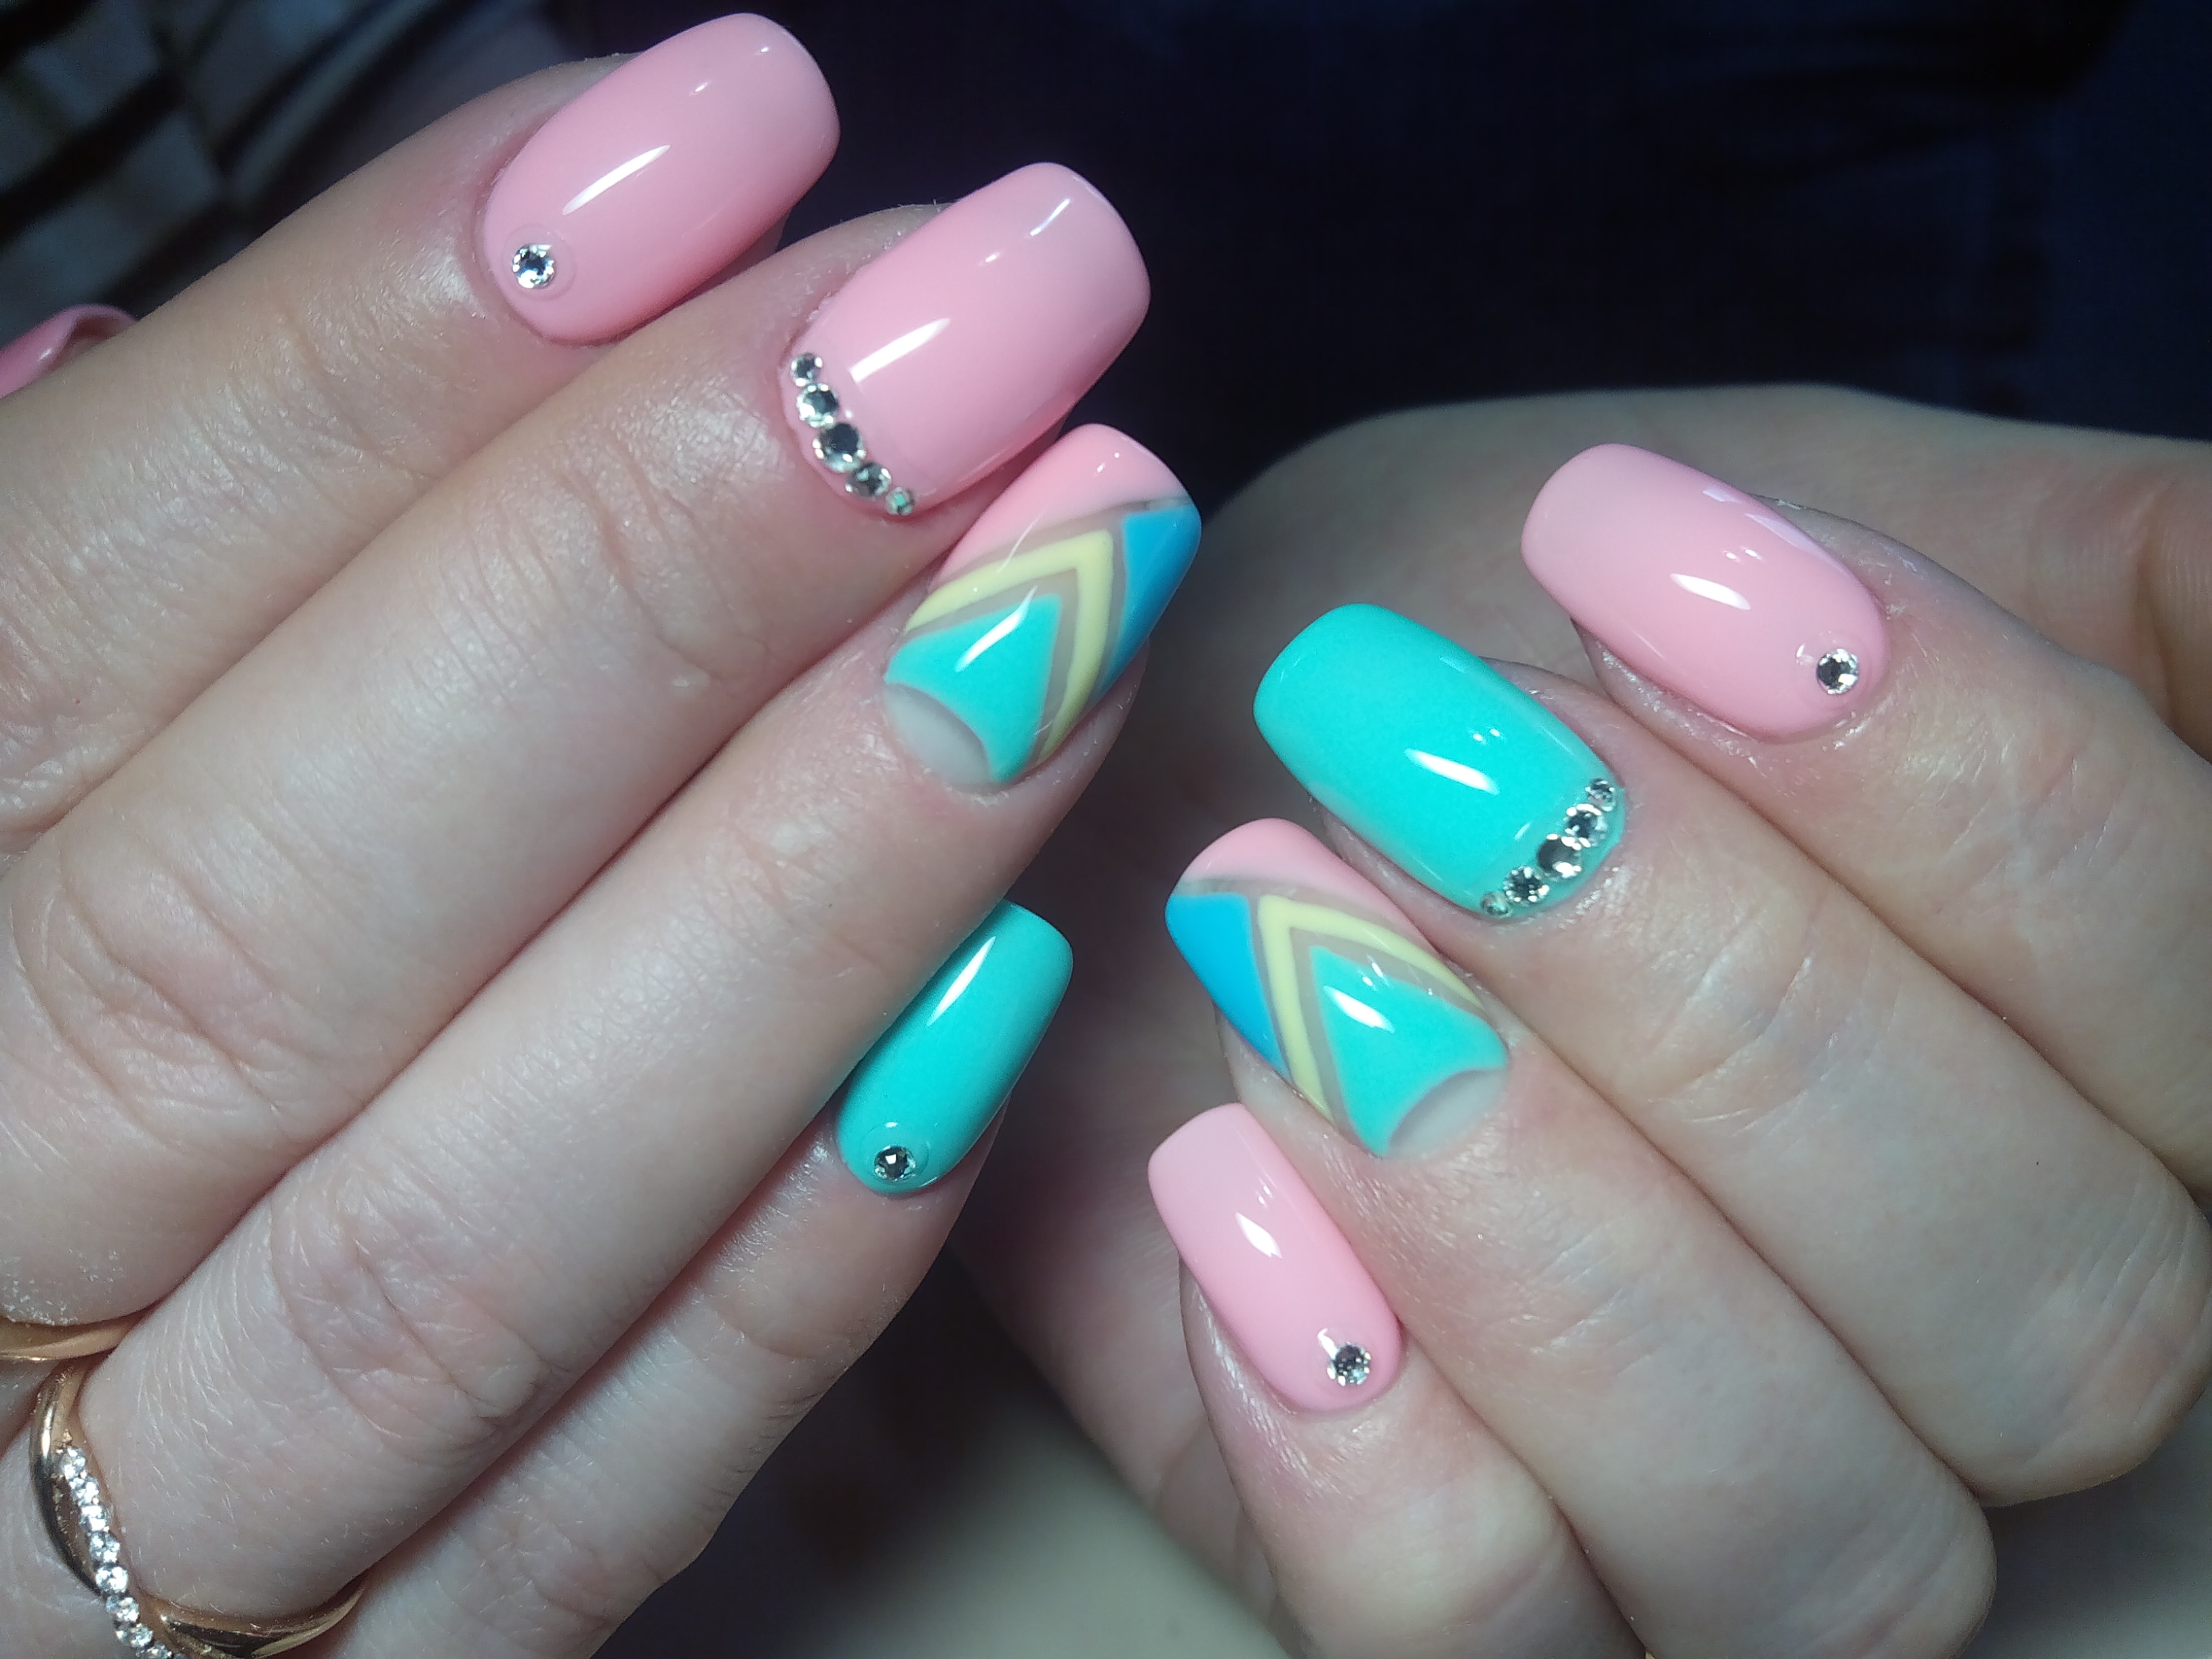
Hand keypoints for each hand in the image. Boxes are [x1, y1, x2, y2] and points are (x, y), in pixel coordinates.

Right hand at [0, 19, 1181, 1655]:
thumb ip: (74, 606)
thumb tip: (264, 326)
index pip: (71, 599)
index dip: (386, 348)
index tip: (718, 126)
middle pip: (272, 903)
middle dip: (652, 572)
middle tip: (1006, 307)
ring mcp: (120, 1526)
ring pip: (464, 1218)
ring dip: (801, 887)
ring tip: (1084, 585)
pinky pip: (590, 1509)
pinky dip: (794, 1268)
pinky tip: (1010, 1000)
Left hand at [969, 386, 2211, 1656]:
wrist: (1217, 766)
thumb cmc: (1498, 654)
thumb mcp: (1787, 524)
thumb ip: (2107, 584)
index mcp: (2124, 1079)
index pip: (2195, 997)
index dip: (1954, 771)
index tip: (1625, 552)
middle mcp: (1992, 1342)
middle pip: (2046, 1296)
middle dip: (1714, 982)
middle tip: (1435, 748)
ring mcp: (1743, 1511)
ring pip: (1803, 1522)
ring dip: (1528, 1201)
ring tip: (1285, 925)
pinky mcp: (1481, 1592)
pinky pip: (1479, 1635)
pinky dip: (1355, 1424)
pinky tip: (1222, 1164)